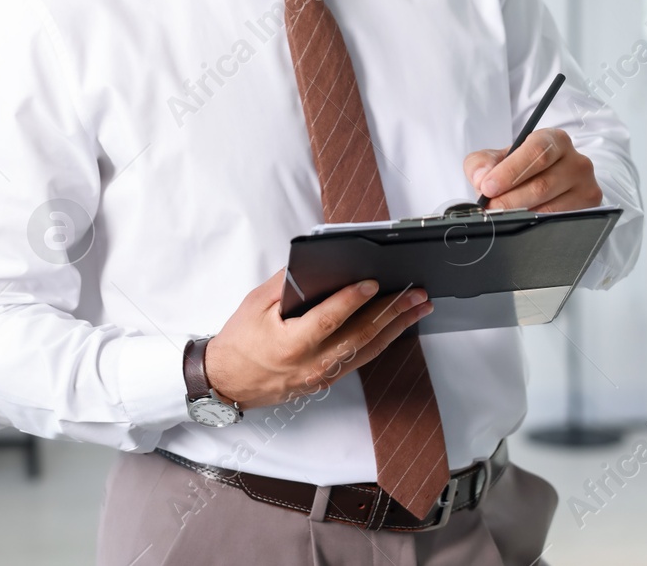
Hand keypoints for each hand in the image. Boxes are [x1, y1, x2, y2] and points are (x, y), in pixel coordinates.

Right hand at [203, 269, 432, 410]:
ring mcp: (322, 375)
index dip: (353, 300)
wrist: (228, 383)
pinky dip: (381, 340)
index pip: (329, 319)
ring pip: (367, 349)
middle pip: (360, 335)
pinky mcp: (327, 380)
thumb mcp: (255, 304)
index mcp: (291, 344)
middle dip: (392, 312)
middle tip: (416, 294)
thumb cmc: (239, 343)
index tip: (373, 282)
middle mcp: (311, 363)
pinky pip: (360, 358)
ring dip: (396, 327)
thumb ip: (284, 283)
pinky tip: (395, 326)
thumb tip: (313, 263)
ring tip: (418, 308)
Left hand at [464, 128, 601, 212]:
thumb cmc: (519, 167)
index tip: (488, 187)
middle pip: (542, 184)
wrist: (540, 180)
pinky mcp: (589, 208)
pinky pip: (560, 221)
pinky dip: (536, 225)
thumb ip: (481, 163)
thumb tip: (482, 178)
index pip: (536, 152)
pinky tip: (522, 223)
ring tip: (501, 216)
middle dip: (510, 200)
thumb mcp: (496, 158)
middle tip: (490, 209)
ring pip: (551, 207)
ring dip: (521, 215)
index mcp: (554, 140)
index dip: (510, 172)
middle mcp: (576, 161)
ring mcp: (586, 186)